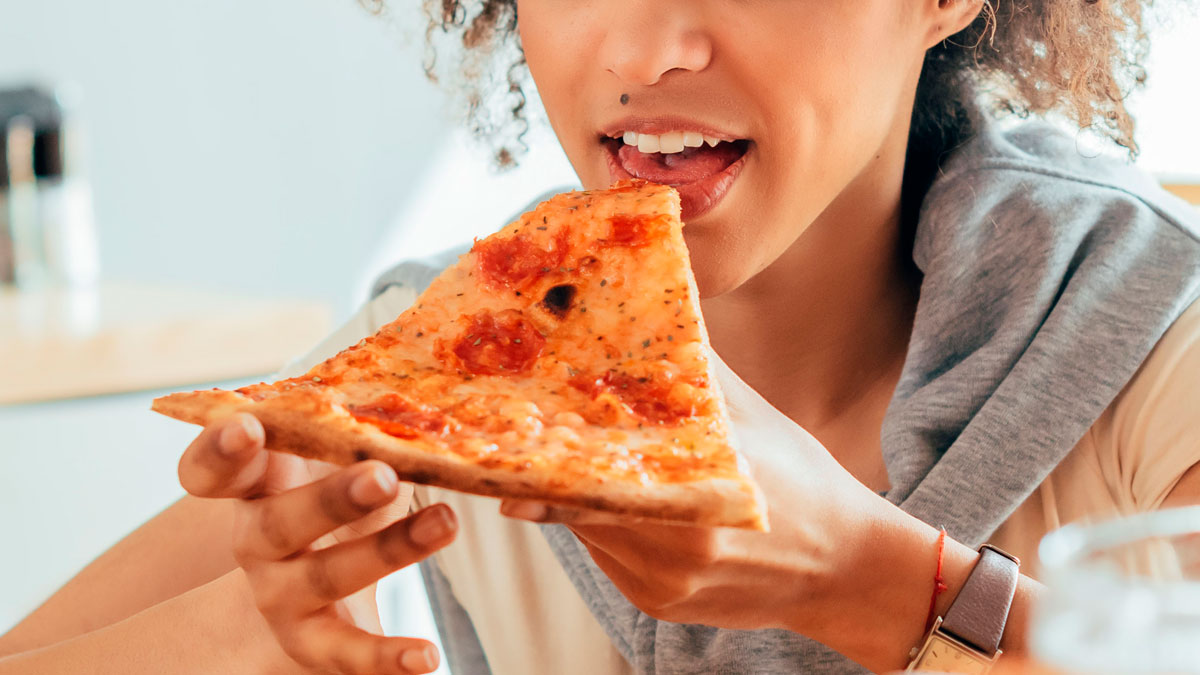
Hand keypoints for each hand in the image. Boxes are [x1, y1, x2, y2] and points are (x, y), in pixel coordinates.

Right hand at [178, 414, 455, 673]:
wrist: (304, 588)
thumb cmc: (326, 498)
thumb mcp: (329, 461)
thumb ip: (349, 430)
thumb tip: (420, 391)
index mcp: (254, 488)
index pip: (215, 470)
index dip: (221, 449)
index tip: (248, 426)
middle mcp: (257, 544)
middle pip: (280, 524)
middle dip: (332, 500)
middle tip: (384, 476)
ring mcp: (281, 597)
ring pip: (325, 578)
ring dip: (388, 551)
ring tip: (445, 522)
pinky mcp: (314, 643)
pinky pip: (348, 654)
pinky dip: (388, 659)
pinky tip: (426, 657)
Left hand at [499, 357, 887, 631]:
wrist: (846, 568)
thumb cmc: (804, 480)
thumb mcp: (756, 418)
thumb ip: (701, 376)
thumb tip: (655, 315)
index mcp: (702, 496)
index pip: (602, 472)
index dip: (556, 449)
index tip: (523, 424)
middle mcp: (678, 550)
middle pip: (583, 503)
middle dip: (552, 469)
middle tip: (518, 438)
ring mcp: (664, 584)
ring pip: (588, 531)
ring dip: (570, 495)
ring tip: (548, 458)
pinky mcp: (659, 606)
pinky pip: (607, 558)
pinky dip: (597, 525)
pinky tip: (603, 497)